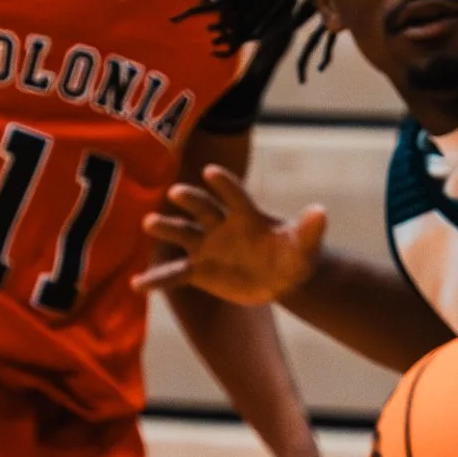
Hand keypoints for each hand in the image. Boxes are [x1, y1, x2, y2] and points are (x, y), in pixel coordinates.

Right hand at [137, 163, 323, 303]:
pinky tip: (136, 285)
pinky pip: (174, 274)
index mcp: (246, 214)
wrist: (279, 277)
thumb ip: (309, 230)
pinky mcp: (198, 270)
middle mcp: (220, 225)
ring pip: (182, 233)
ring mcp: (206, 246)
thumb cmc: (292, 255)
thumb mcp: (304, 246)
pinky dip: (157, 280)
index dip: (224, 184)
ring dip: (166, 228)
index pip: (234, 195)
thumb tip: (321, 212)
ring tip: (150, 223)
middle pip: (202, 208)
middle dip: (191, 200)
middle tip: (176, 193)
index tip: (210, 171)